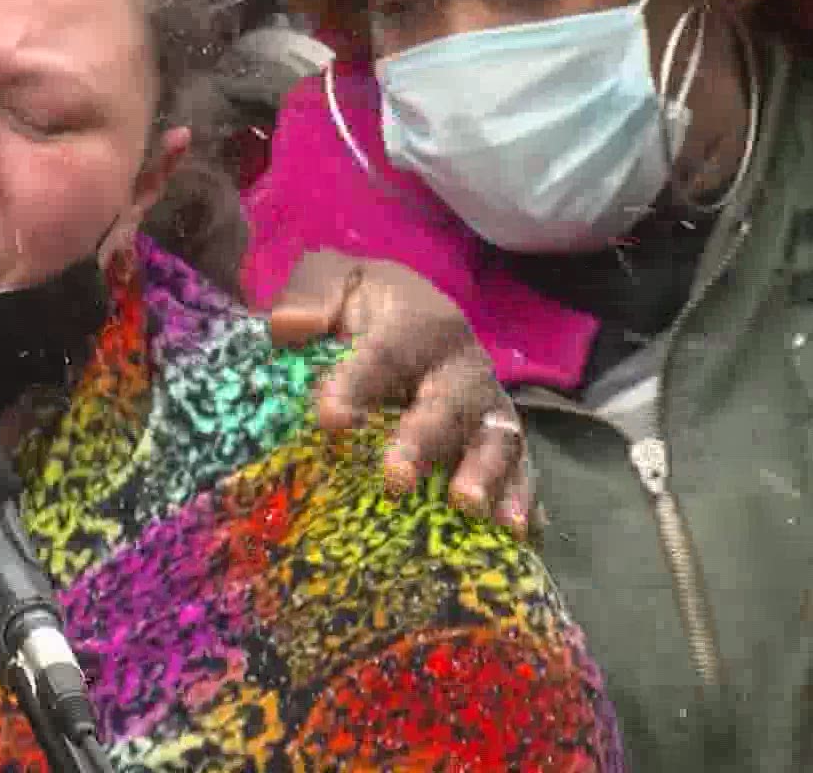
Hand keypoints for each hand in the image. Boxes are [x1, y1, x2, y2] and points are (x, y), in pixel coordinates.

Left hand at [263, 250, 533, 536]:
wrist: (396, 315)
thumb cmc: (357, 305)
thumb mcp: (332, 280)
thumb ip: (311, 293)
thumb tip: (291, 326)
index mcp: (419, 323)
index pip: (386, 353)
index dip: (357, 383)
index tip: (327, 419)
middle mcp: (460, 366)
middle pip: (448, 403)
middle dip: (423, 441)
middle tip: (393, 480)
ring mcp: (485, 407)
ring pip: (497, 438)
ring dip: (485, 474)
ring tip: (468, 508)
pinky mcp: (497, 442)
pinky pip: (520, 471)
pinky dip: (521, 500)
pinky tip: (515, 533)